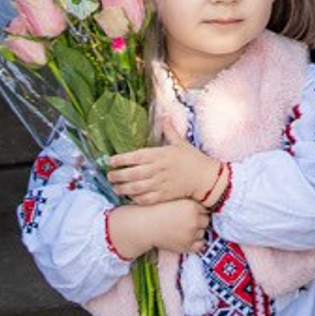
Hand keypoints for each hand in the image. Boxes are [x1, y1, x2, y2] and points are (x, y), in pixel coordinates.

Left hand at [104, 141, 221, 205]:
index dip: (121, 159)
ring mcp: (160, 184)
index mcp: (160, 155)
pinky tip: (130, 197)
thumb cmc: (192, 159)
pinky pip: (145, 199)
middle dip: (118, 175)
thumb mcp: (180, 142)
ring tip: (115, 187)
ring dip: (123, 188)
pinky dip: (135, 199)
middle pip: (132, 174)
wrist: (205, 178)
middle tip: (109, 176)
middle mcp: (157, 170)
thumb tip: (164, 115)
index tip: (111, 160)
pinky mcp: (163, 196)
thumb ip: (169, 130)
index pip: (136, 156)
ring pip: (136, 188)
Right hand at [108, 197, 209, 259]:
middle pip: (205, 220)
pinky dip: (195, 243)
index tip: (190, 211)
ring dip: (196, 231)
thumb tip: (204, 199)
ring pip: (202, 232)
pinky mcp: (187, 245)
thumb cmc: (158, 210)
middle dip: (198, 220)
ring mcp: (192, 233)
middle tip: (185, 221)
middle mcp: (195, 219)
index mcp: (193, 206)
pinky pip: (200, 245)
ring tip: (182, 229)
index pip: (205, 208)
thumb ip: (189, 200)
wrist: (146, 225)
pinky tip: (186, 238)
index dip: (198, 210)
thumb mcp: (175, 199)